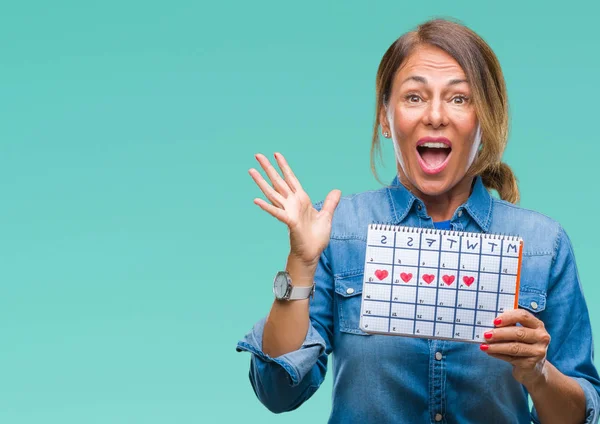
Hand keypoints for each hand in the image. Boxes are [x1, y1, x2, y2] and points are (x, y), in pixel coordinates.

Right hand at [249, 152, 340, 267]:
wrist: (312, 253)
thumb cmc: (316, 237)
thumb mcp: (327, 216)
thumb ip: (330, 203)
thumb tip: (337, 191)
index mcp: (301, 199)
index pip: (291, 178)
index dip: (284, 166)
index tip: (276, 154)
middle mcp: (292, 203)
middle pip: (278, 181)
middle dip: (268, 168)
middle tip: (257, 155)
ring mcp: (289, 211)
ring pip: (273, 193)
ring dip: (262, 182)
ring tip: (251, 170)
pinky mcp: (289, 222)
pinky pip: (277, 212)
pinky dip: (267, 207)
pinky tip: (256, 200)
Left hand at [480, 309, 550, 387]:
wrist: (533, 369)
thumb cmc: (522, 345)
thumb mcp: (519, 333)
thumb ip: (509, 326)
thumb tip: (488, 323)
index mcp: (537, 325)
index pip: (523, 316)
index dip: (508, 317)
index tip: (495, 321)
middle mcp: (542, 337)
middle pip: (518, 332)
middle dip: (500, 333)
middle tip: (486, 334)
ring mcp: (538, 352)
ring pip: (514, 347)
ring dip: (496, 346)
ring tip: (484, 346)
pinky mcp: (531, 364)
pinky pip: (511, 358)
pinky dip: (498, 355)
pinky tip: (489, 352)